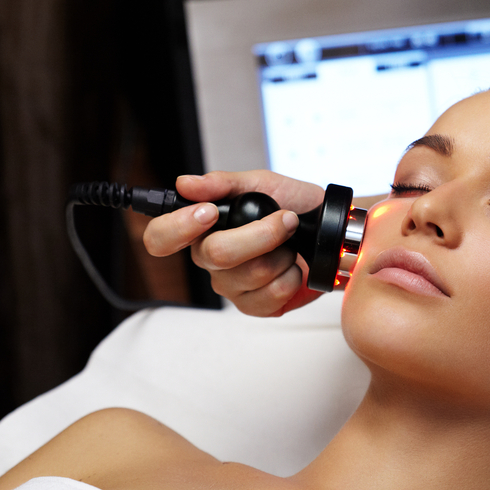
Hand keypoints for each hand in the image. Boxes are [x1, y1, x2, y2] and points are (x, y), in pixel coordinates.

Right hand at [143, 170, 325, 315]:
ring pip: (250, 275)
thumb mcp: (261, 183)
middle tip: (286, 220)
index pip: (161, 238)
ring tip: (291, 245)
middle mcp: (210, 260)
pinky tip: (293, 268)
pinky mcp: (255, 306)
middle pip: (216, 255)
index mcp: (201, 229)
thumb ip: (222, 183)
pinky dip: (290, 277)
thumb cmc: (294, 207)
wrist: (329, 232)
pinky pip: (269, 297)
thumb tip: (185, 183)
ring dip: (282, 254)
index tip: (208, 213)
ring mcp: (231, 286)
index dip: (177, 228)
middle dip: (260, 234)